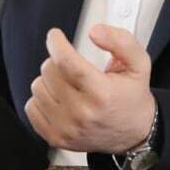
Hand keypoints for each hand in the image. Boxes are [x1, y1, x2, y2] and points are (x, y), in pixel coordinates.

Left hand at [24, 25, 155, 153]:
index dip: (57, 43)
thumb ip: (121, 41)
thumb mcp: (139, 64)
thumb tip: (95, 32)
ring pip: (38, 87)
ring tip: (67, 83)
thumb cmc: (132, 97)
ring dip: (49, 79)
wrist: (134, 133)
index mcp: (102, 94)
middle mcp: (82, 113)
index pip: (67, 62)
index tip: (55, 36)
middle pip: (49, 71)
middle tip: (72, 65)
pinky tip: (59, 98)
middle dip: (58, 60)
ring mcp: (66, 128)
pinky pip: (31, 107)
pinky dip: (41, 99)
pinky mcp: (55, 137)